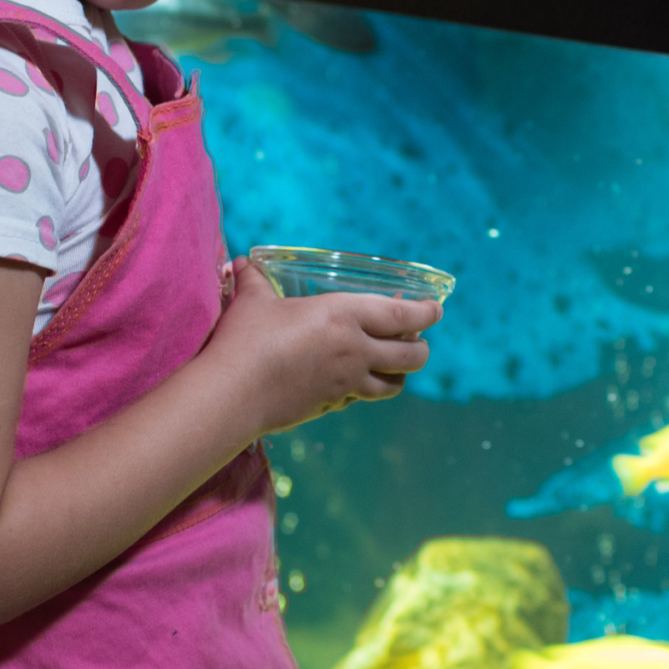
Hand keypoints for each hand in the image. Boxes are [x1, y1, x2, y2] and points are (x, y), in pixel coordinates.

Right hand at [207, 259, 440, 435]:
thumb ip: (255, 281)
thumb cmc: (246, 340)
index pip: (403, 315)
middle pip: (411, 356)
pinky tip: (353, 382)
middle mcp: (355, 351)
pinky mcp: (331, 406)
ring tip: (393, 364)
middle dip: (421, 348)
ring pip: (393, 384)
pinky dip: (364, 389)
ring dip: (399, 374)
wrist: (232, 394)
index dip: (425, 312)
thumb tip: (243, 262)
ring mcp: (347, 384)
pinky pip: (360, 398)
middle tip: (418, 339)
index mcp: (344, 316)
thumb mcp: (253, 301)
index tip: (436, 309)